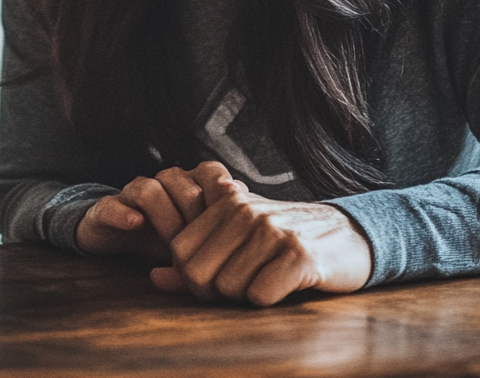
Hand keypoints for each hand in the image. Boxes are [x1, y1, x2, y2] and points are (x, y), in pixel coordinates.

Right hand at [76, 162, 242, 259]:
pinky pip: (113, 204)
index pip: (210, 172)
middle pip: (183, 182)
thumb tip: (256, 215)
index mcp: (188, 184)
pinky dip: (125, 213)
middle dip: (195, 214)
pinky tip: (137, 225)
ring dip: (166, 218)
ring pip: (151, 189)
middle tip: (205, 245)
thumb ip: (224, 225)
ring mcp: (132, 193)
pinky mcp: (106, 209)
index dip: (222, 190)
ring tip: (174, 245)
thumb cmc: (169, 238)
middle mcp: (161, 182)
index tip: (236, 213)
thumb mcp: (200, 237)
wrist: (118, 238)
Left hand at [148, 166, 372, 305]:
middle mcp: (244, 212)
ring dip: (246, 296)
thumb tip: (154, 277)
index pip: (181, 253)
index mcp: (225, 204)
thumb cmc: (285, 243)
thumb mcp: (238, 242)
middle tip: (245, 286)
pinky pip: (261, 295)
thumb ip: (195, 259)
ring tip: (269, 279)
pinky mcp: (299, 255)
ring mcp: (271, 231)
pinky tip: (287, 285)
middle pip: (199, 274)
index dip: (193, 278)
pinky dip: (269, 299)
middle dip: (216, 292)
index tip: (218, 281)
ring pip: (229, 287)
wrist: (350, 237)